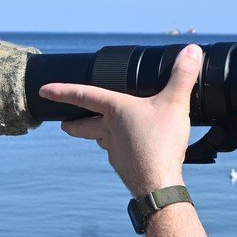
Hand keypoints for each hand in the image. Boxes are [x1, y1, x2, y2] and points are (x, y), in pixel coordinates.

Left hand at [39, 44, 201, 196]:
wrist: (158, 185)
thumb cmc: (161, 144)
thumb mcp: (175, 104)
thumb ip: (183, 76)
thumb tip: (192, 51)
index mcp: (115, 110)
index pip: (82, 95)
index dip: (61, 91)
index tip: (44, 90)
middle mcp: (108, 130)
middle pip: (83, 125)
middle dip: (72, 123)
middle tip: (64, 123)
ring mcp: (114, 151)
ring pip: (100, 139)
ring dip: (98, 135)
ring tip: (102, 132)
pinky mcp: (123, 166)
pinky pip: (118, 154)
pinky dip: (121, 149)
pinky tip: (132, 150)